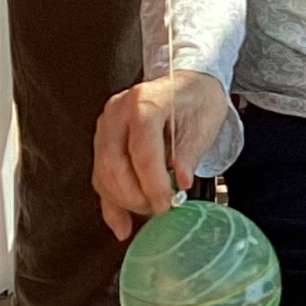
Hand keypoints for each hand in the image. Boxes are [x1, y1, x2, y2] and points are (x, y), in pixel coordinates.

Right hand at [92, 71, 232, 239]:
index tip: (165, 203)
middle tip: (159, 210)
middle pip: (114, 162)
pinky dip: (111, 203)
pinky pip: (100, 176)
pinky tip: (121, 223)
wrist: (186, 83)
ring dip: (123, 201)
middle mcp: (118, 111)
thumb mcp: (204, 122)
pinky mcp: (103, 140)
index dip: (151, 181)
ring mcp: (106, 125)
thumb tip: (180, 182)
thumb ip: (190, 153)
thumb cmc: (196, 99)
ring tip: (148, 212)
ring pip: (103, 172)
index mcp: (145, 102)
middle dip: (135, 195)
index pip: (141, 148)